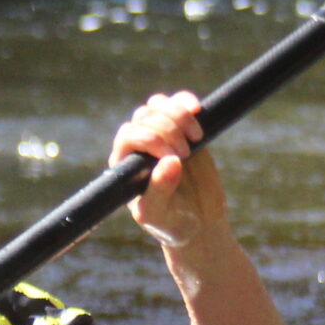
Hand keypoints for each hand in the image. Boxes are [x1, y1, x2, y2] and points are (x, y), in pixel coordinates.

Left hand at [113, 90, 227, 251]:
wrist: (198, 223)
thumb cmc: (171, 223)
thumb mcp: (160, 214)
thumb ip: (159, 191)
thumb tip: (170, 162)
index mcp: (126, 165)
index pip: (129, 135)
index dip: (151, 139)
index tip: (173, 157)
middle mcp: (138, 147)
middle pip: (145, 117)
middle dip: (169, 130)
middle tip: (186, 154)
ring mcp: (160, 135)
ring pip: (158, 106)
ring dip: (178, 114)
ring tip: (196, 137)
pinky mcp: (182, 130)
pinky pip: (177, 103)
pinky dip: (186, 101)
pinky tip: (198, 110)